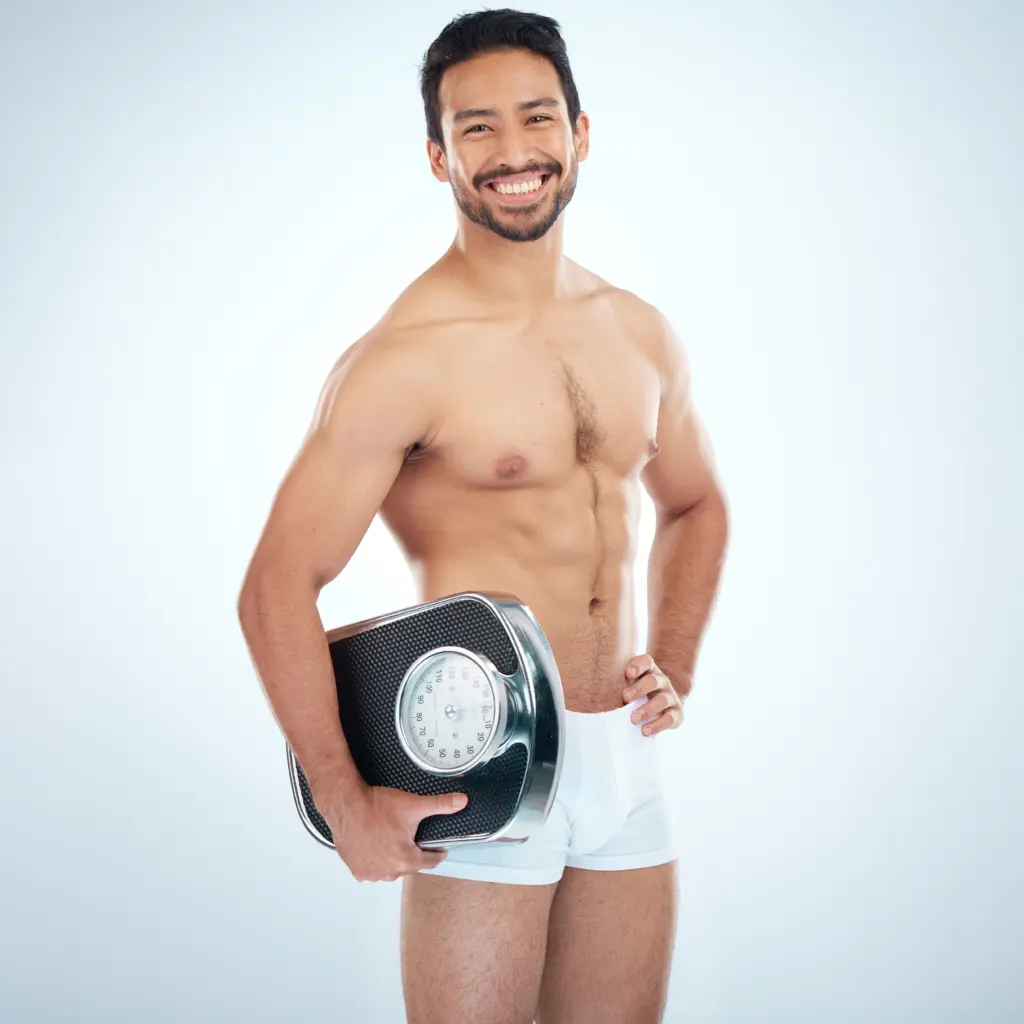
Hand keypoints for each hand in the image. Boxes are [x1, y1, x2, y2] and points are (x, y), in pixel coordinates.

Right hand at [317, 781, 468, 881]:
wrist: (346, 805)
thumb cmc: (376, 807)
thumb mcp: (413, 805)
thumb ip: (440, 805)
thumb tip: (462, 801)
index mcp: (406, 860)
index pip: (431, 862)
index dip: (435, 852)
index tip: (436, 846)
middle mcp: (389, 872)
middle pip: (410, 865)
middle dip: (411, 852)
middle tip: (406, 834)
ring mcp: (372, 874)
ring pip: (391, 868)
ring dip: (392, 857)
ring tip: (388, 837)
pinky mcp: (357, 871)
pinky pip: (373, 869)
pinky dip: (375, 860)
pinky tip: (373, 844)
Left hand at [622, 654, 687, 736]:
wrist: (667, 701)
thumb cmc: (642, 691)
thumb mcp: (633, 683)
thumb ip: (621, 683)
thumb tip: (598, 693)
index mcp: (651, 671)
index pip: (647, 661)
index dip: (638, 665)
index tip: (627, 673)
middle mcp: (662, 681)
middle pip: (653, 680)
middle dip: (639, 689)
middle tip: (625, 698)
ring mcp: (671, 697)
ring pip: (662, 700)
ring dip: (647, 709)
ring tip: (633, 719)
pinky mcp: (676, 713)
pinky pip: (669, 719)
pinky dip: (657, 725)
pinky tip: (645, 730)